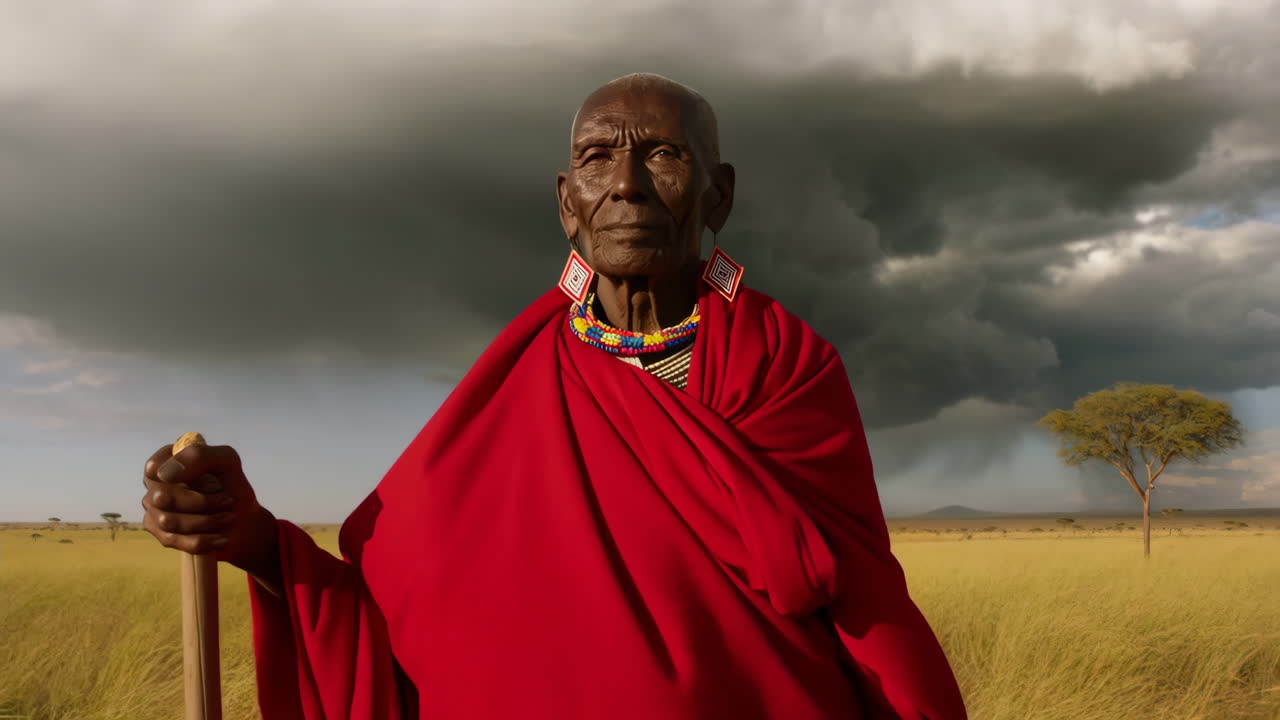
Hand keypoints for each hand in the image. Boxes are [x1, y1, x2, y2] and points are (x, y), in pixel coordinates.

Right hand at [141, 442, 277, 576]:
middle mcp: (155, 487)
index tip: (209, 475)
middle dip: (202, 501)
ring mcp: (155, 512)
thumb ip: (198, 456)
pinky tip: (222, 537)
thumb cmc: (232, 486)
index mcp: (167, 463)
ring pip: (169, 521)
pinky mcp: (164, 536)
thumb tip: (164, 474)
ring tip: (229, 517)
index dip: (177, 472)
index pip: (153, 466)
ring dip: (207, 521)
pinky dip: (205, 540)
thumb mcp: (226, 462)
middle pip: (162, 497)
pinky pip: (176, 541)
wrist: (245, 521)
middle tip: (229, 501)